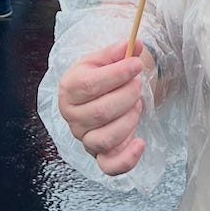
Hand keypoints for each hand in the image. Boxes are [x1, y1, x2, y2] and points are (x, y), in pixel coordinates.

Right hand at [57, 40, 148, 175]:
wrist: (94, 96)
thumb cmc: (98, 76)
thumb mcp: (102, 60)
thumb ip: (117, 52)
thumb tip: (135, 44)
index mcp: (69, 88)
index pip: (89, 85)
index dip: (116, 75)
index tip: (136, 65)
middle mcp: (72, 116)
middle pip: (100, 112)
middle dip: (126, 96)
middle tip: (138, 85)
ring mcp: (84, 138)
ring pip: (104, 139)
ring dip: (128, 120)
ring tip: (136, 105)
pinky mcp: (98, 155)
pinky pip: (109, 166)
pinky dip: (127, 159)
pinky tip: (140, 143)